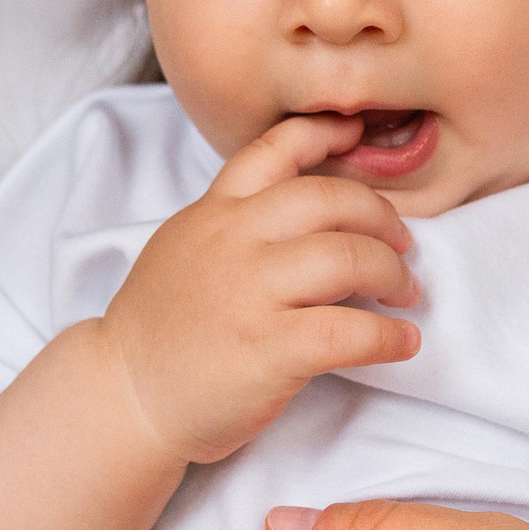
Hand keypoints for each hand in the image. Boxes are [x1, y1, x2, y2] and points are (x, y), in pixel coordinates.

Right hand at [100, 115, 421, 462]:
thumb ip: (234, 221)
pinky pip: (352, 331)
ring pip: (350, 257)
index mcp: (215, 211)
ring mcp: (252, 294)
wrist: (123, 397)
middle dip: (382, 219)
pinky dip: (389, 336)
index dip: (325, 132)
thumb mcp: (184, 247)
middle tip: (402, 245)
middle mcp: (234, 241)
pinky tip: (402, 341)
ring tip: (405, 294)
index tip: (360, 132)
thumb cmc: (161, 330)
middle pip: (332, 200)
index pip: (274, 149)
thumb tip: (304, 211)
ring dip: (393, 274)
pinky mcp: (270, 349)